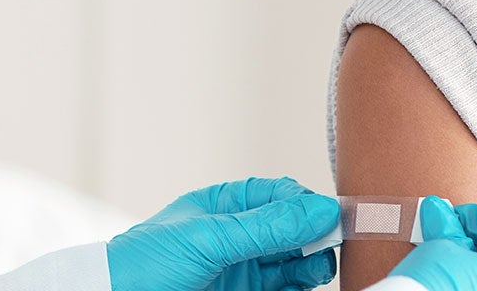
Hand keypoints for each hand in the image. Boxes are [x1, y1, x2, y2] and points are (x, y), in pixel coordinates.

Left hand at [106, 177, 339, 290]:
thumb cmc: (143, 267)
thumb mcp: (207, 239)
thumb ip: (265, 226)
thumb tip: (319, 209)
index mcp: (223, 207)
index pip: (279, 196)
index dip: (307, 204)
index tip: (331, 216)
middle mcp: (237, 237)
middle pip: (294, 230)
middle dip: (317, 234)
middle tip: (333, 242)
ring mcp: (243, 270)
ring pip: (296, 264)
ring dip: (314, 263)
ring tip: (319, 267)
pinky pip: (287, 289)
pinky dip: (303, 286)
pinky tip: (308, 284)